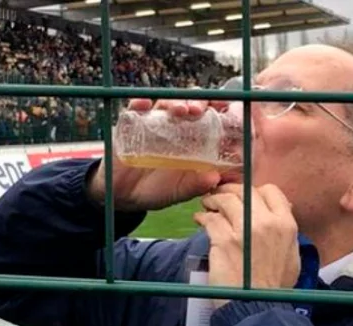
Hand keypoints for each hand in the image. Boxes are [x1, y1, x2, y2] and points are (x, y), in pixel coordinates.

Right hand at [87, 98, 234, 211]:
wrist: (124, 195)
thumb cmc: (157, 191)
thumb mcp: (179, 191)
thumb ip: (196, 186)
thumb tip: (214, 179)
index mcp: (192, 141)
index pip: (208, 118)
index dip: (218, 110)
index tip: (227, 108)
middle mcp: (175, 128)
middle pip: (189, 105)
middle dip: (197, 102)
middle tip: (199, 111)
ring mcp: (152, 124)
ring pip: (165, 103)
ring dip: (174, 102)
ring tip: (180, 110)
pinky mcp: (129, 125)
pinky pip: (134, 109)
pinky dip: (139, 104)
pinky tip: (143, 105)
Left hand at [194, 184, 299, 303]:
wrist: (257, 306)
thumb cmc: (275, 285)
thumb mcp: (291, 255)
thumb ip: (286, 231)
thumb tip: (283, 210)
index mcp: (286, 224)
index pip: (271, 191)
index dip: (256, 191)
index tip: (246, 198)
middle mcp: (266, 223)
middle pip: (244, 191)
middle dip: (229, 191)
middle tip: (220, 197)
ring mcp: (243, 231)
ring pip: (224, 200)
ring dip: (213, 200)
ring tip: (208, 205)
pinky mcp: (223, 241)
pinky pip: (210, 219)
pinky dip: (203, 218)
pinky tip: (200, 220)